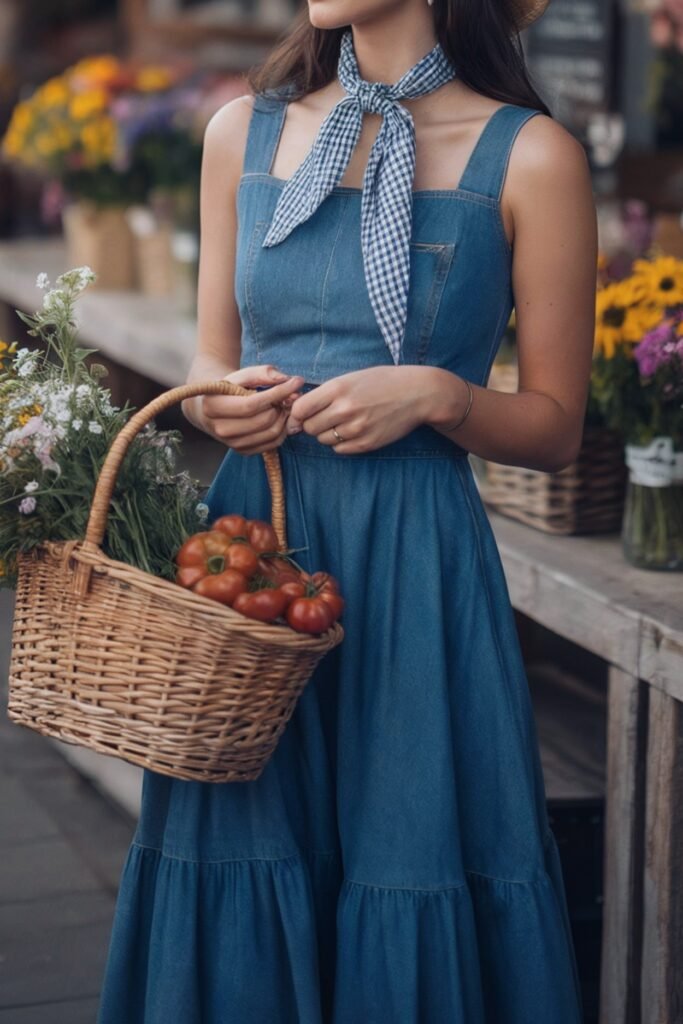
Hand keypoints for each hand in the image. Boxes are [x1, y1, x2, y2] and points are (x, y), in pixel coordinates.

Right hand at [199, 364, 303, 454]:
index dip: (277, 393)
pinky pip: (273, 443)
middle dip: (282, 405)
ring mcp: (232, 443)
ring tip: (285, 404)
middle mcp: (220, 428)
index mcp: (213, 406)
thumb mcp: (242, 374)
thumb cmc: (231, 387)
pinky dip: (283, 429)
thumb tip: (287, 380)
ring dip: (284, 417)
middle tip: (290, 394)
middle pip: (264, 420)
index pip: (252, 404)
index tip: (296, 382)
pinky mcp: (243, 451)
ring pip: (271, 433)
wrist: (216, 406)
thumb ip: (263, 373)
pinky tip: (281, 416)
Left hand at [286, 366, 437, 453]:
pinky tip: (354, 430)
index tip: (303, 413)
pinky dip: (342, 443)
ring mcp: (356, 429)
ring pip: (324, 440)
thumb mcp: (351, 378)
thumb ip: (324, 393)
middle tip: (327, 417)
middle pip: (310, 427)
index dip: (297, 413)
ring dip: (328, 433)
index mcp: (338, 389)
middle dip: (312, 424)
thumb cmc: (382, 382)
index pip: (300, 409)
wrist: (417, 394)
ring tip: (344, 422)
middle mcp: (345, 409)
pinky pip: (340, 450)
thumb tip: (296, 414)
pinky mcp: (366, 444)